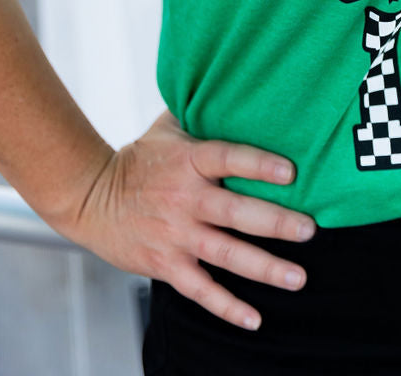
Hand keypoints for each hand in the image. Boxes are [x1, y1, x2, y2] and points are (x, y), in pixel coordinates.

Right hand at [51, 109, 315, 330]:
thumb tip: (239, 83)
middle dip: (275, 222)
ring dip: (264, 267)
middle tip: (310, 230)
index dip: (259, 164)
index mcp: (189, 161)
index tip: (293, 172)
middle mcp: (185, 199)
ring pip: (226, 254)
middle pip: (236, 212)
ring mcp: (176, 235)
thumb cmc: (139, 158)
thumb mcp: (168, 128)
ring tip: (297, 277)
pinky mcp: (165, 264)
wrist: (90, 197)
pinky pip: (200, 290)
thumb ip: (202, 113)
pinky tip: (254, 318)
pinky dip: (226, 306)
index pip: (228, 158)